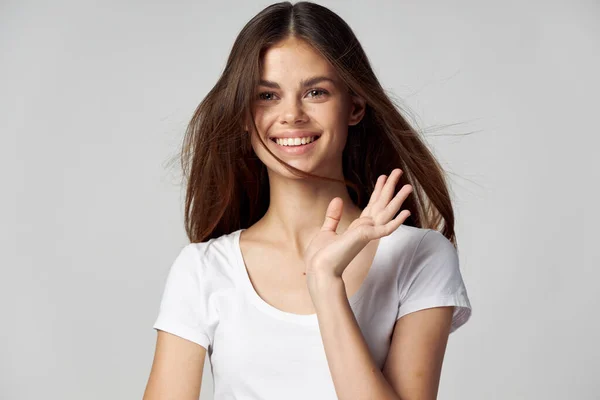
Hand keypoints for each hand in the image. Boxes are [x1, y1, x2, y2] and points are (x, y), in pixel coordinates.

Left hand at [303, 168, 412, 282]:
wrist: (319, 271)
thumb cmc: (321, 257)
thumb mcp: (326, 231)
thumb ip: (333, 216)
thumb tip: (337, 200)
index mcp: (357, 228)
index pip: (371, 205)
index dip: (378, 190)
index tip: (383, 177)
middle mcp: (365, 230)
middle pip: (381, 204)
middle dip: (389, 187)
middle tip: (399, 171)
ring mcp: (367, 234)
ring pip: (386, 212)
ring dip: (398, 198)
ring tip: (409, 185)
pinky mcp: (366, 238)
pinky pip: (386, 229)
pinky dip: (397, 221)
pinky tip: (407, 212)